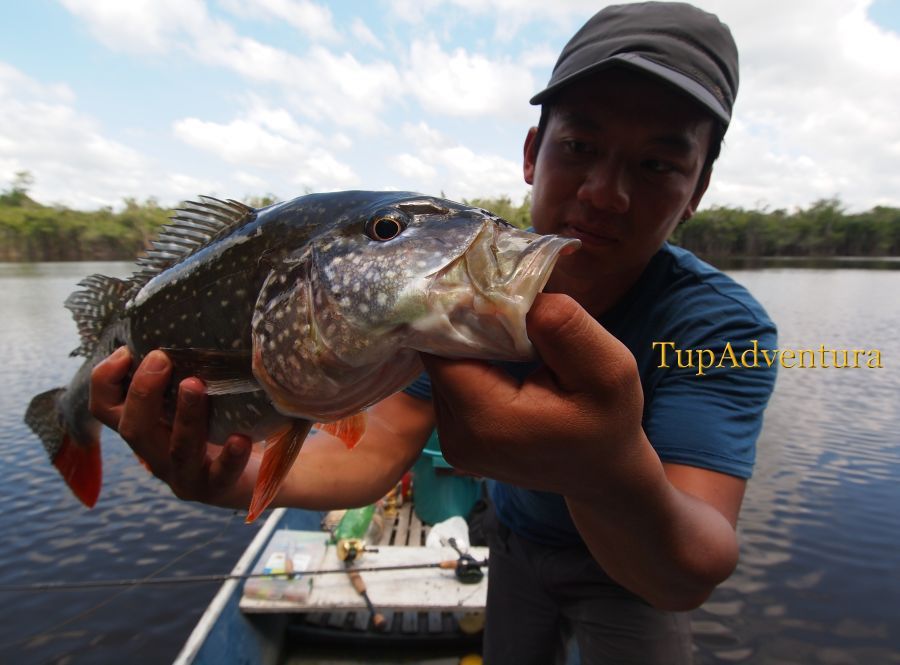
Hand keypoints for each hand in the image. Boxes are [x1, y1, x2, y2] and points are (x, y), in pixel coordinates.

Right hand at [89, 348, 256, 506]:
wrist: (259, 471)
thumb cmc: (222, 423)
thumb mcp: (198, 394)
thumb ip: (185, 369)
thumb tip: (186, 321)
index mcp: (147, 428)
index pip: (106, 409)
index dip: (105, 382)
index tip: (125, 352)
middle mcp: (157, 454)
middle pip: (133, 430)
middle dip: (143, 393)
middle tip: (161, 359)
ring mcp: (185, 475)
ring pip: (177, 450)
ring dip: (185, 416)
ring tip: (195, 385)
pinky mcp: (217, 489)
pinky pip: (221, 475)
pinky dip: (230, 456)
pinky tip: (241, 438)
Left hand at [421, 293, 647, 496]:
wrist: (604, 471)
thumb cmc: (609, 420)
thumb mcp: (608, 367)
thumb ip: (561, 326)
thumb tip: (508, 293)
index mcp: (486, 421)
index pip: (440, 348)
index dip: (461, 313)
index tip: (492, 289)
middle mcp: (457, 438)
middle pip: (438, 358)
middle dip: (468, 327)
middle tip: (508, 308)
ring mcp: (453, 443)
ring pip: (443, 369)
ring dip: (472, 346)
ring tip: (513, 338)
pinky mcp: (455, 440)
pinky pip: (452, 386)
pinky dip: (475, 366)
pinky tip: (506, 361)